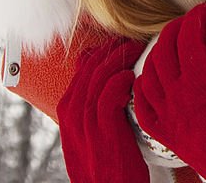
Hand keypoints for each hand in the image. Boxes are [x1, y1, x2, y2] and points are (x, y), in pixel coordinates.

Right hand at [58, 36, 149, 182]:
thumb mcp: (89, 136)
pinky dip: (122, 80)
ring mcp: (85, 121)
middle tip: (134, 38)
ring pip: (101, 74)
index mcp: (67, 110)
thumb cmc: (106, 166)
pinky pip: (110, 92)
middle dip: (114, 47)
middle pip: (91, 65)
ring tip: (138, 48)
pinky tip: (134, 76)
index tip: (123, 42)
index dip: (104, 50)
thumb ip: (93, 110)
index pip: (82, 66)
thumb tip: (107, 84)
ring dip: (121, 57)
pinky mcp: (104, 130)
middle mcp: (72, 112)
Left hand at [133, 3, 205, 182]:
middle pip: (164, 51)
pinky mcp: (166, 134)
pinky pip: (142, 106)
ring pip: (148, 75)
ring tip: (170, 44)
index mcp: (200, 82)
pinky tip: (150, 78)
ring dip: (156, 53)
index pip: (189, 38)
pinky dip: (143, 87)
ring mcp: (168, 117)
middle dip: (174, 29)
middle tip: (188, 21)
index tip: (205, 10)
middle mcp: (177, 97)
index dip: (195, 17)